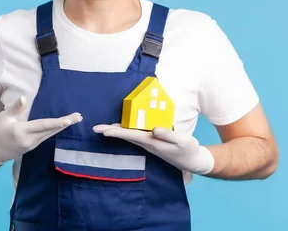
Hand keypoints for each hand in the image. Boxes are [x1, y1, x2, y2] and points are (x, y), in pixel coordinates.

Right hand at [0, 96, 81, 166]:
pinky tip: (62, 125)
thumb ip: (16, 108)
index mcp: (21, 131)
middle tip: (79, 117)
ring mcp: (32, 145)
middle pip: (50, 131)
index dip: (57, 123)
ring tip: (74, 119)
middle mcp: (29, 140)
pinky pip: (46, 137)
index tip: (69, 120)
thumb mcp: (3, 117)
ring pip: (50, 134)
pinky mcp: (33, 147)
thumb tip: (25, 97)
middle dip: (65, 123)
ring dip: (62, 126)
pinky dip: (55, 130)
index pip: (43, 126)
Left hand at [92, 124, 213, 174]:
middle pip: (125, 136)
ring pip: (129, 136)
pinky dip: (125, 131)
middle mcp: (147, 143)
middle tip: (95, 128)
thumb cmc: (188, 150)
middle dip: (110, 131)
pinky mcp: (152, 142)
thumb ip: (168, 135)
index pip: (131, 136)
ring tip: (103, 127)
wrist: (192, 161)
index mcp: (152, 142)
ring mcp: (149, 144)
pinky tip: (121, 128)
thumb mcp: (183, 141)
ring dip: (116, 131)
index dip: (117, 132)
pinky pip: (134, 136)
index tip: (103, 131)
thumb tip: (153, 129)